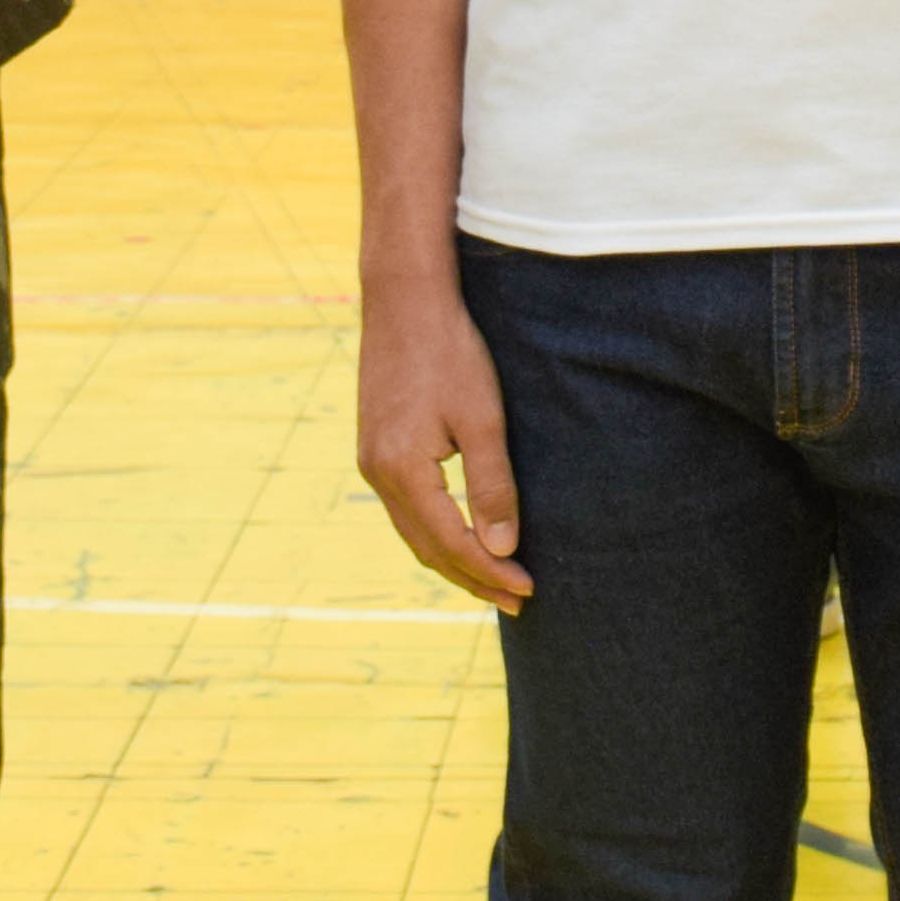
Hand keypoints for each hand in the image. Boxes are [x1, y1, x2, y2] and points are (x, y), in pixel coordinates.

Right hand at [357, 273, 532, 608]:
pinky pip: (405, 509)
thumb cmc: (450, 351)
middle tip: (516, 601)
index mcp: (403, 471)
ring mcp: (370, 461)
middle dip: (473, 578)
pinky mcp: (375, 446)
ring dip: (453, 560)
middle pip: (428, 548)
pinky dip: (435, 533)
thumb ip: (492, 484)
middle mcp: (378, 473)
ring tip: (492, 580)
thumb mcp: (482, 418)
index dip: (491, 571)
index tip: (529, 588)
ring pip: (413, 532)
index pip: (452, 543)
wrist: (404, 299)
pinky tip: (459, 536)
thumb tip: (503, 547)